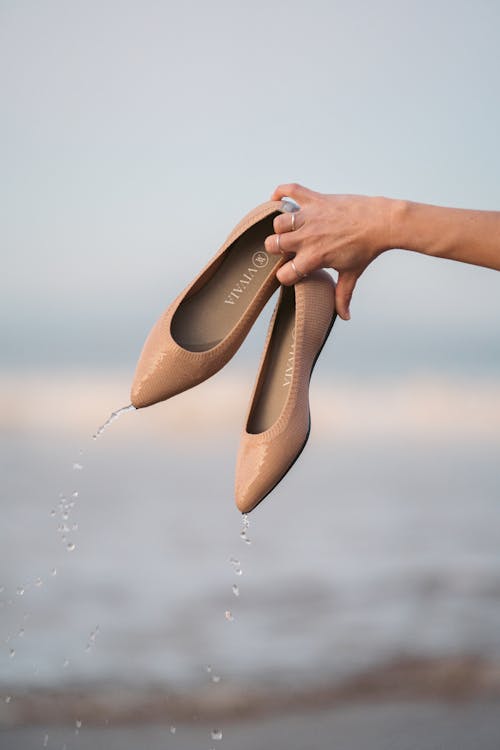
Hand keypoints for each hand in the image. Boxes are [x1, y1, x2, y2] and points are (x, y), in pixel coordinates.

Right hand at [265, 183, 392, 319]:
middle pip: (273, 245)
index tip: (293, 273)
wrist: (382, 223)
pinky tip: (278, 199)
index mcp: (314, 258)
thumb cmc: (366, 248)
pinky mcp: (315, 199)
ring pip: (278, 221)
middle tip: (287, 249)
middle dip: (276, 250)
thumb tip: (344, 316)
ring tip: (289, 229)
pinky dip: (280, 192)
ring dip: (280, 226)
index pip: (284, 273)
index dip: (286, 276)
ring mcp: (310, 216)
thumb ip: (342, 296)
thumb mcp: (351, 274)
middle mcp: (307, 237)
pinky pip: (289, 190)